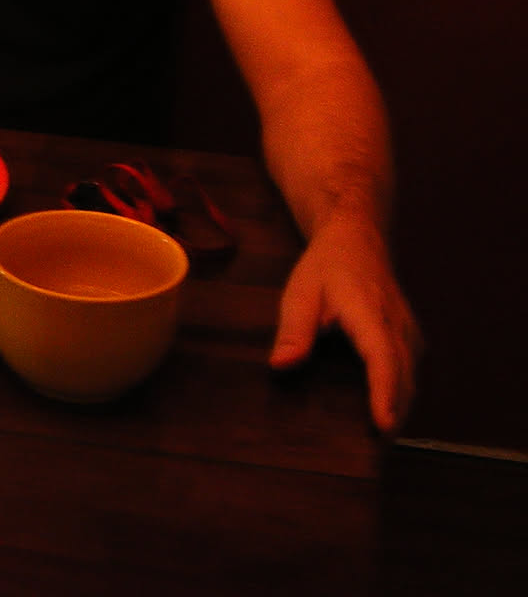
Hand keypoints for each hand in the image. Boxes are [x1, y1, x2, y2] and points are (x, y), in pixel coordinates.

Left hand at [269, 208, 420, 432]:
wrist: (357, 239)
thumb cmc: (326, 266)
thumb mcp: (300, 292)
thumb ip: (293, 330)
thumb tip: (281, 366)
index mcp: (369, 313)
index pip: (383, 359)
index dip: (384, 394)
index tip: (382, 425)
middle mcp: (398, 326)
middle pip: (403, 378)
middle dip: (392, 414)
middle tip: (372, 452)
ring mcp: (409, 333)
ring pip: (411, 379)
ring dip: (398, 407)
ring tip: (377, 444)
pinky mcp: (409, 339)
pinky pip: (409, 372)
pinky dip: (399, 394)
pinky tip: (383, 414)